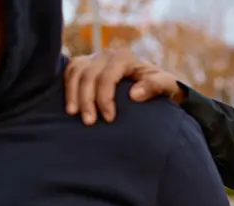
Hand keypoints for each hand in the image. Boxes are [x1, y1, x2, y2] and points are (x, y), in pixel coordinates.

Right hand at [63, 48, 182, 125]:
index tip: (109, 119)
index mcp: (124, 58)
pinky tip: (69, 104)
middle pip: (88, 75)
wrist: (157, 83)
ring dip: (73, 95)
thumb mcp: (166, 85)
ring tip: (74, 115)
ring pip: (75, 73)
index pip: (107, 77)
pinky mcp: (85, 65)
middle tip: (90, 122)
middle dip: (87, 100)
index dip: (105, 98)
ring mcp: (94, 58)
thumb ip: (154, 86)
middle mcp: (107, 55)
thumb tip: (134, 94)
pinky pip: (70, 72)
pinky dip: (67, 87)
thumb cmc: (162, 86)